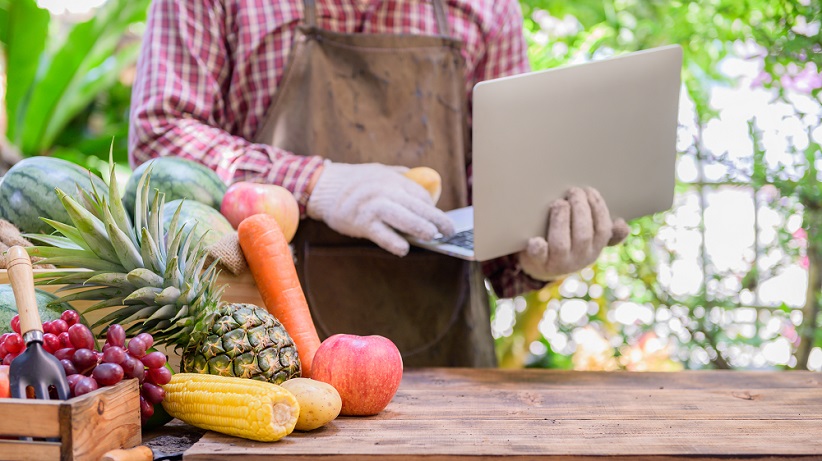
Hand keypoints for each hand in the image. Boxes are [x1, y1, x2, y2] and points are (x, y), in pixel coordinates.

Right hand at [306, 161, 453, 255]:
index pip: (419, 194)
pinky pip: (380, 233)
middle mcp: (384, 190)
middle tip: (450, 231)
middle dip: (436, 219)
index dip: (432, 208)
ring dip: (419, 227)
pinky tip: (404, 249)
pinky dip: (393, 241)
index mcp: (392, 179)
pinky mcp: (361, 221)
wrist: (322, 187)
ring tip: (432, 236)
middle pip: (416, 205)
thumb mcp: (378, 171)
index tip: (440, 219)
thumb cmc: (354, 181)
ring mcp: (373, 206)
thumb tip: (424, 186)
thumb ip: (400, 177)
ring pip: (402, 217)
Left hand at [518, 187, 628, 280]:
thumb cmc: (567, 244)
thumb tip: (622, 225)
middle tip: (573, 191)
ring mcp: (558, 263)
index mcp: (594, 249)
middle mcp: (579, 258)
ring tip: (559, 203)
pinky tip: (535, 240)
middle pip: (583, 235)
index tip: (590, 191)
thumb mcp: (588, 240)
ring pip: (561, 244)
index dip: (598, 208)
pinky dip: (537, 248)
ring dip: (561, 221)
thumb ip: (605, 232)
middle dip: (580, 210)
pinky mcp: (538, 264)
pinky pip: (539, 257)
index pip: (602, 230)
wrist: (541, 267)